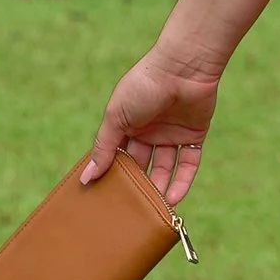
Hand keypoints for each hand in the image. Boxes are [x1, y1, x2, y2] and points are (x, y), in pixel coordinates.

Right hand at [84, 37, 218, 204]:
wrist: (182, 68)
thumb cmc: (143, 86)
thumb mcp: (116, 117)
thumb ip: (103, 148)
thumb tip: (86, 177)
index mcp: (126, 123)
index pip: (116, 154)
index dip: (111, 173)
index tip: (103, 197)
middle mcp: (148, 130)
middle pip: (141, 164)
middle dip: (136, 185)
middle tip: (128, 211)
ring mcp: (171, 133)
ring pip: (164, 168)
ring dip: (160, 188)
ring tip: (152, 211)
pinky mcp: (193, 135)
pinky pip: (188, 163)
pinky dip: (182, 181)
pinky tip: (174, 200)